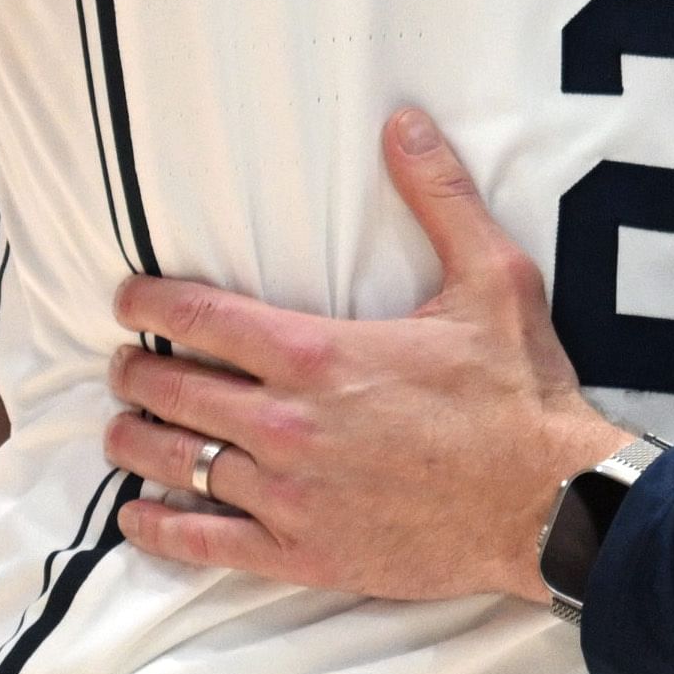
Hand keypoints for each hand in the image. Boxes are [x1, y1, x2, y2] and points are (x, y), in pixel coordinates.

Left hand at [106, 112, 619, 604]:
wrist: (551, 504)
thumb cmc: (521, 393)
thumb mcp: (492, 279)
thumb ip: (439, 197)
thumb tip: (405, 122)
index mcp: (317, 353)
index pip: (197, 319)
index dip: (148, 304)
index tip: (127, 301)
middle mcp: (287, 423)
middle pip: (171, 389)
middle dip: (133, 372)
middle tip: (122, 365)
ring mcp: (289, 494)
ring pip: (177, 462)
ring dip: (135, 441)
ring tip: (121, 429)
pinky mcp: (302, 552)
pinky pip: (204, 541)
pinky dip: (161, 526)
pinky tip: (140, 515)